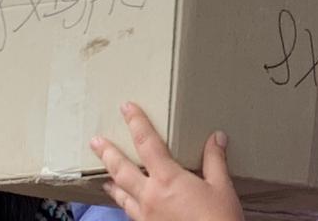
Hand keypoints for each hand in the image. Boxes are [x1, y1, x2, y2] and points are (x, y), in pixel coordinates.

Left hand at [90, 102, 242, 220]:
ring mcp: (146, 215)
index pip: (148, 144)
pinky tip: (125, 203)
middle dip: (108, 154)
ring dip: (111, 181)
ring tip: (102, 177)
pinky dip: (124, 203)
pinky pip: (130, 212)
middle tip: (95, 142)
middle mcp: (151, 196)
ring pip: (121, 194)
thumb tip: (216, 138)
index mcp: (169, 180)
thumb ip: (215, 161)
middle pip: (122, 170)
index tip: (127, 108)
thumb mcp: (222, 187)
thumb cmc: (218, 220)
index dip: (137, 123)